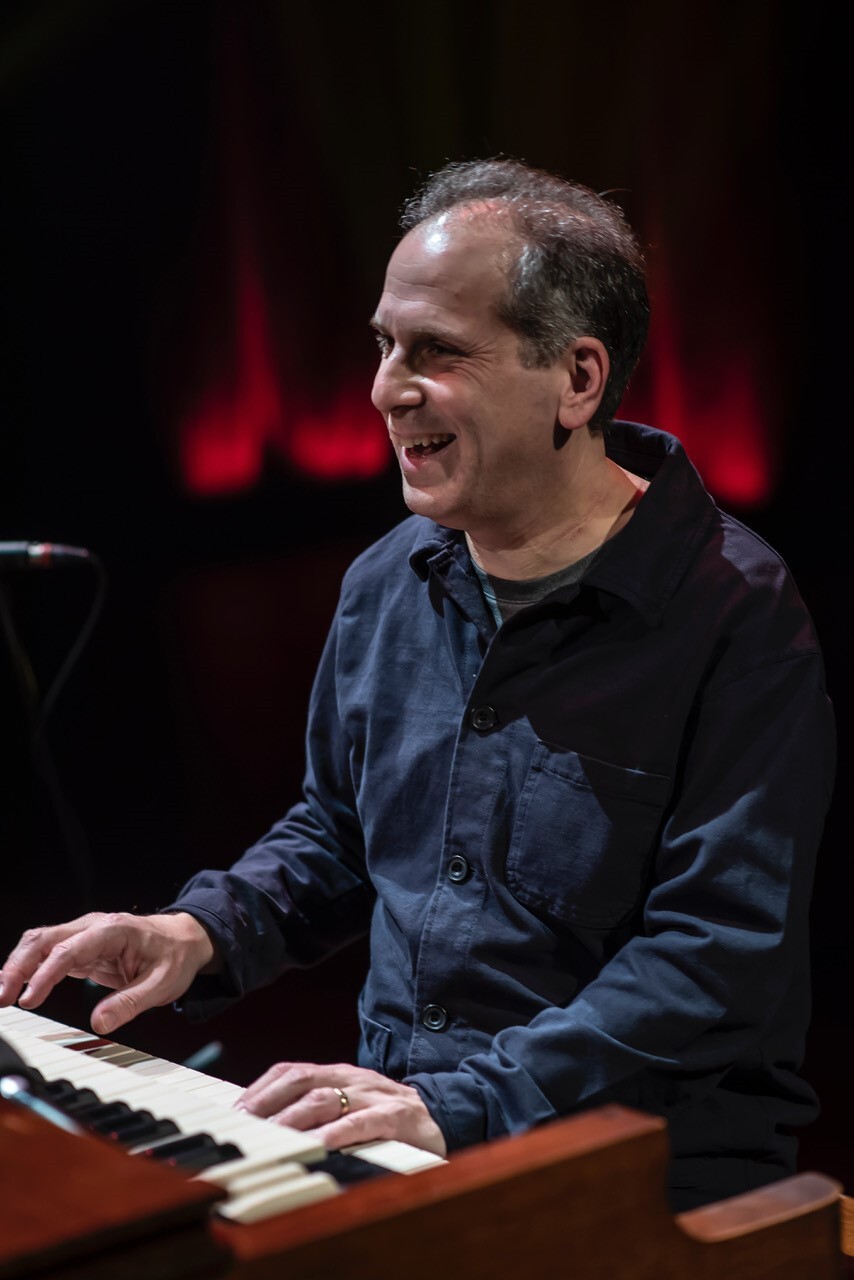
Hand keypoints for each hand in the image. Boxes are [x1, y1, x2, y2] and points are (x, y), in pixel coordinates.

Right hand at [0, 911, 216, 1034]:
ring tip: (1, 995)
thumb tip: (99, 1023)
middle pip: (44, 940)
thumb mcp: (162, 984)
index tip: (28, 999)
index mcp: (113, 930)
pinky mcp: (80, 949)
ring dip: (17, 966)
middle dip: (18, 967)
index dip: (45, 974)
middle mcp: (93, 927)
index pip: (69, 950)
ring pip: (40, 944)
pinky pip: (47, 955)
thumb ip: (130, 1003)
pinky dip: (28, 969)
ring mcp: (84, 935)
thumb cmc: (174, 956)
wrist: (184, 939)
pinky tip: (16, 988)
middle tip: (2, 997)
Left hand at [238, 1062, 446, 1157]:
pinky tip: (318, 1145)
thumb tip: (264, 1125)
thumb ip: (315, 1110)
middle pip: (302, 1079)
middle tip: (245, 1126)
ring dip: (293, 1120)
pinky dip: (336, 1133)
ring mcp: (375, 1095)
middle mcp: (353, 1078)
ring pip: (326, 1099)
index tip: (235, 1111)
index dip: (261, 1088)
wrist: (440, 1119)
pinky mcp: (397, 1117)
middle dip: (268, 1102)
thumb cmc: (385, 1119)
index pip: (292, 1070)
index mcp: (338, 1074)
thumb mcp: (348, 1108)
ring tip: (270, 1139)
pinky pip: (362, 1122)